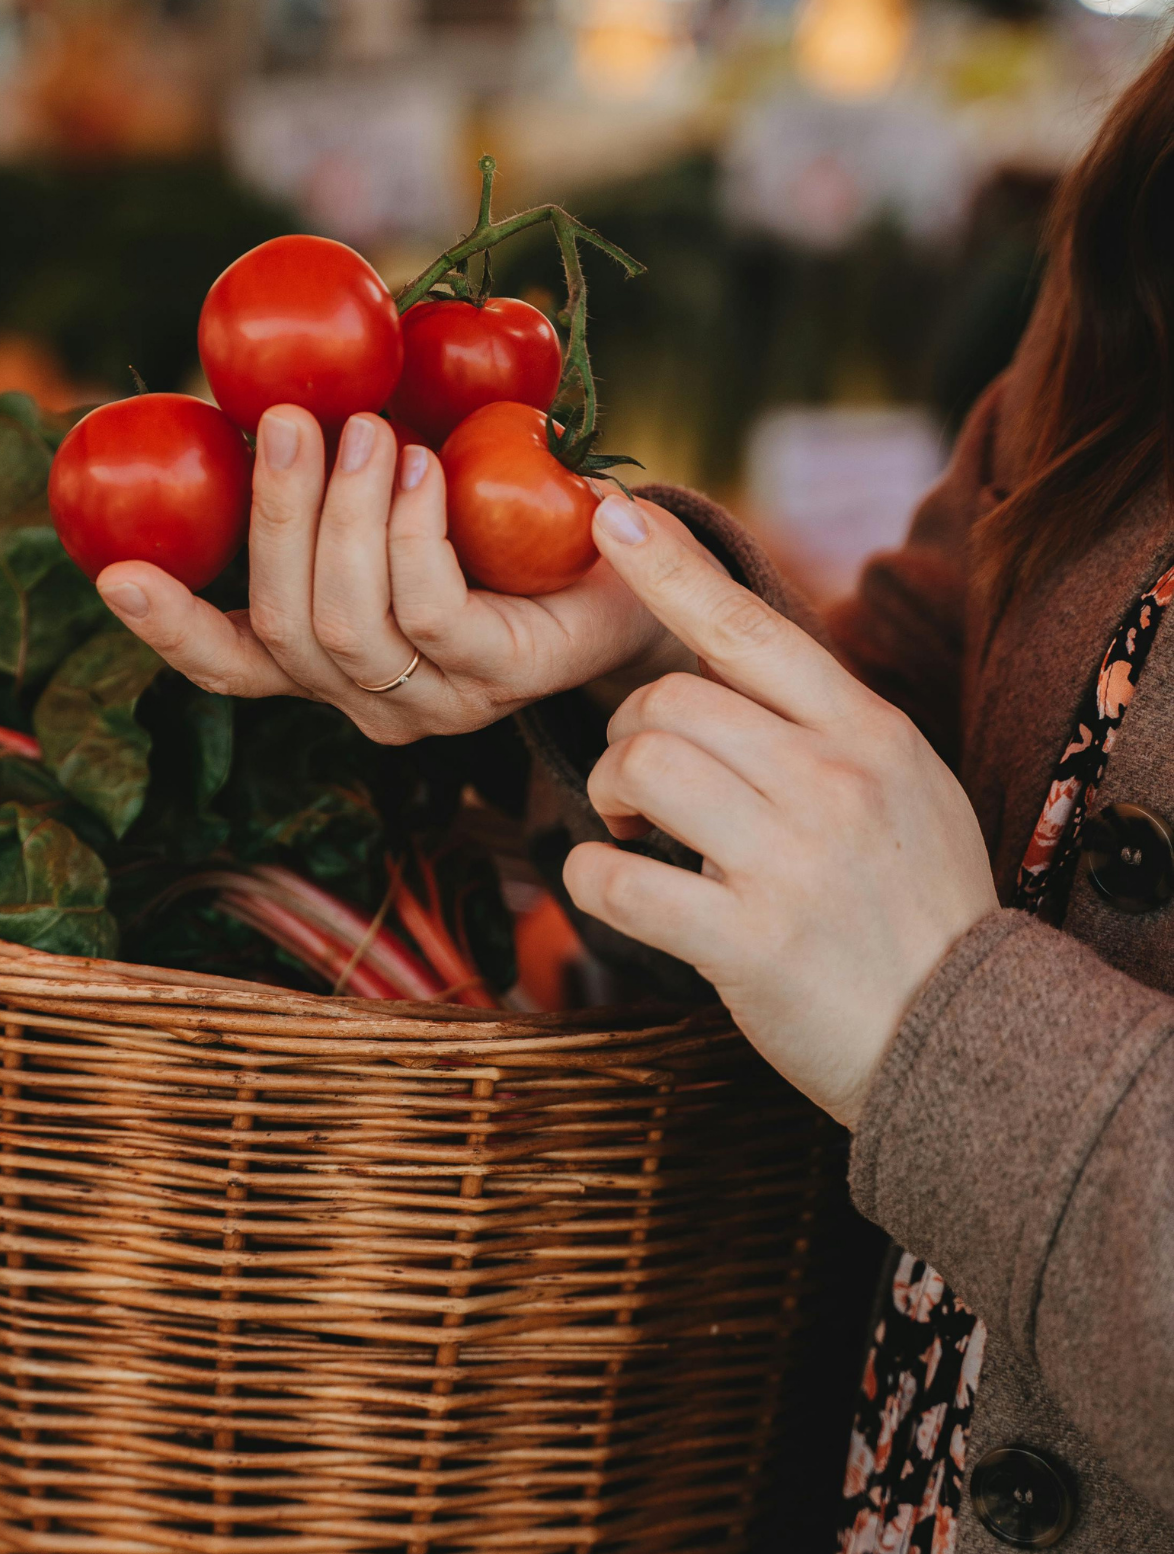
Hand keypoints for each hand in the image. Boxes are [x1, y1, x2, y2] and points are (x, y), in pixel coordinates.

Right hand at [94, 404, 698, 744]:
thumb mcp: (403, 487)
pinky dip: (412, 531)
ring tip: (364, 430)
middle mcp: (372, 699)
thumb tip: (261, 383)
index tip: (115, 573)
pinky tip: (424, 467)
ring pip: (348, 626)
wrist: (640, 564)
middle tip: (290, 421)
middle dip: (274, 518)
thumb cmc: (506, 516)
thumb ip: (334, 466)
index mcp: (331, 663)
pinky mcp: (502, 676)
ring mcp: (437, 700)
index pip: (232, 666)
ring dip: (342, 517)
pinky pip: (429, 610)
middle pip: (285, 630)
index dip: (170, 628)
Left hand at [563, 515, 997, 1127]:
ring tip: (628, 826)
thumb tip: (729, 652)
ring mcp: (792, 860)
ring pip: (643, 766)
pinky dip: (591, 876)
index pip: (752, 627)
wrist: (963, 1038)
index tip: (616, 515)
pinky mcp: (749, 942)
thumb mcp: (904, 787)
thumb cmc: (914, 907)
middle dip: (626, 730)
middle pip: (671, 699)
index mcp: (869, 733)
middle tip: (634, 780)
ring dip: (609, 792)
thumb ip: (826, 723)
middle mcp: (832, 781)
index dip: (673, 567)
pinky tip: (610, 883)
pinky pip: (619, 880)